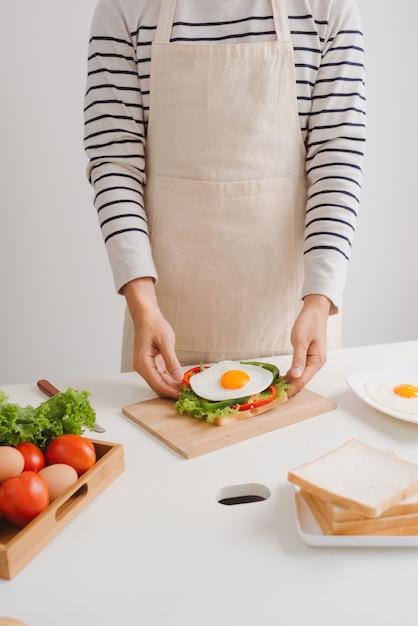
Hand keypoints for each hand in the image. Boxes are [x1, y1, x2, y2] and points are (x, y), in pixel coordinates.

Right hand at [123, 278, 182, 398]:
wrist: (146, 316)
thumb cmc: (154, 325)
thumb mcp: (166, 342)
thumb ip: (171, 361)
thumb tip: (178, 377)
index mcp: (143, 363)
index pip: (158, 383)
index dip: (171, 391)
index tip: (184, 395)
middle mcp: (142, 367)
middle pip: (157, 386)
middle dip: (172, 391)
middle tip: (188, 394)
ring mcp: (146, 367)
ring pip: (159, 383)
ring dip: (171, 387)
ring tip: (186, 389)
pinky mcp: (151, 364)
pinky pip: (160, 376)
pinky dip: (170, 380)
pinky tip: (180, 381)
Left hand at [285, 295, 330, 397]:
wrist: (316, 311)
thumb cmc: (309, 322)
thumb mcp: (300, 341)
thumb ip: (298, 360)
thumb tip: (294, 376)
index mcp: (317, 361)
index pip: (302, 381)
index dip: (290, 389)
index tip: (279, 396)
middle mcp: (317, 363)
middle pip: (302, 381)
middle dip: (289, 389)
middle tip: (274, 395)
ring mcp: (314, 360)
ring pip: (301, 377)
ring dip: (290, 383)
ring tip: (277, 389)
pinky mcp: (309, 357)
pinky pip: (301, 370)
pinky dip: (292, 375)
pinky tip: (284, 379)